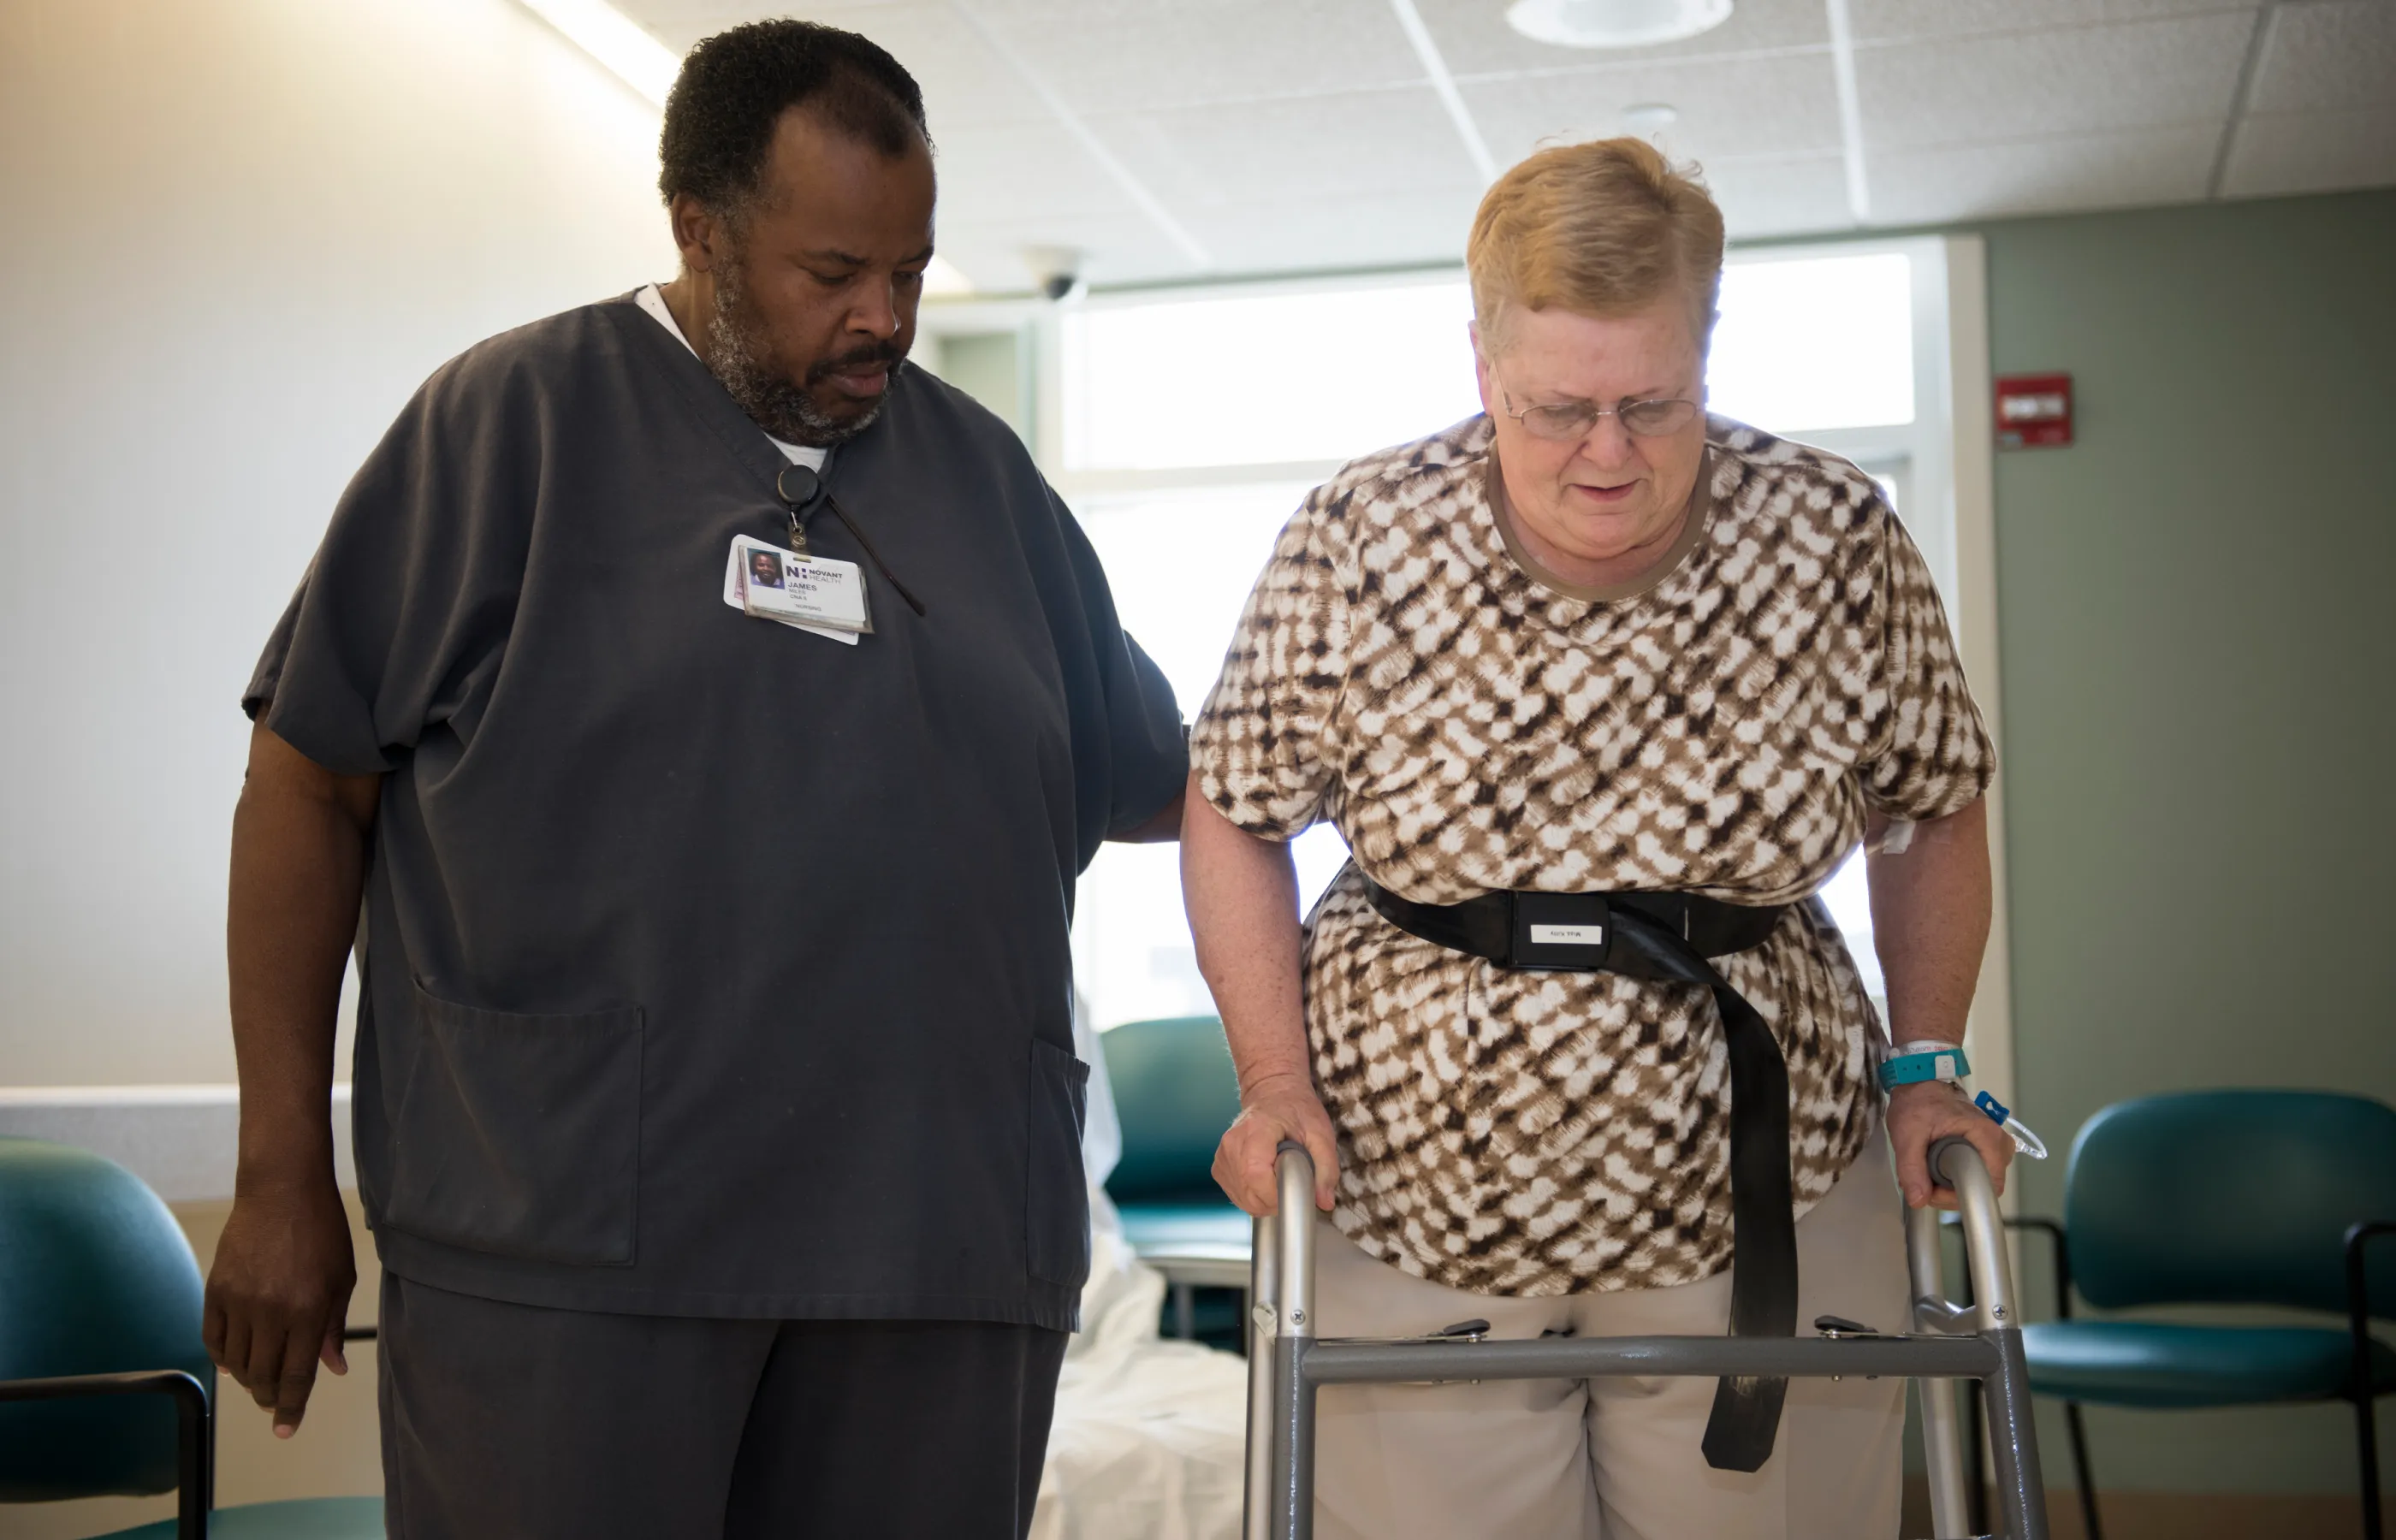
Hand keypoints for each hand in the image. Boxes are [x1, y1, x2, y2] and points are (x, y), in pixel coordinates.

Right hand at [203, 1174, 356, 1436]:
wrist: (282, 1190)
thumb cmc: (321, 1232)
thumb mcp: (342, 1278)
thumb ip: (333, 1327)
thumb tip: (332, 1370)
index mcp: (308, 1310)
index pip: (296, 1375)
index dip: (291, 1408)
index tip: (286, 1430)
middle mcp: (271, 1311)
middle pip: (263, 1375)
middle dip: (269, 1398)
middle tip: (274, 1405)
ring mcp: (239, 1301)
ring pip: (236, 1362)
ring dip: (247, 1379)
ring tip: (258, 1381)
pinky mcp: (216, 1289)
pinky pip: (213, 1338)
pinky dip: (222, 1357)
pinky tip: (234, 1360)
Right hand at [1214, 1071, 1338, 1216]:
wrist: (1273, 1092)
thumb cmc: (1296, 1109)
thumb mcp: (1321, 1133)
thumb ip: (1326, 1168)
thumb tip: (1324, 1202)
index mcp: (1256, 1131)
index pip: (1257, 1177)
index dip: (1278, 1194)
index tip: (1295, 1190)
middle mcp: (1232, 1144)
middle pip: (1249, 1194)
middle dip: (1276, 1201)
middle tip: (1292, 1184)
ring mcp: (1223, 1156)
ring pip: (1243, 1199)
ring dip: (1265, 1200)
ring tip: (1279, 1177)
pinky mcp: (1219, 1166)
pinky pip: (1237, 1195)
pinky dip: (1254, 1196)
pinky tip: (1266, 1180)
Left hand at [1886, 1079, 2013, 1209]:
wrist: (1921, 1081)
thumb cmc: (1919, 1101)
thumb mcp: (1907, 1134)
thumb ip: (1911, 1168)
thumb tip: (1918, 1199)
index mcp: (1987, 1137)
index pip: (1987, 1186)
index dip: (1957, 1195)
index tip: (1932, 1189)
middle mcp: (1999, 1143)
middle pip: (1983, 1186)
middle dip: (1951, 1191)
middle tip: (1924, 1180)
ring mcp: (1995, 1146)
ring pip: (1979, 1181)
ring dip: (1951, 1184)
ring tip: (1927, 1170)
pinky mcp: (1987, 1147)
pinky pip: (1977, 1172)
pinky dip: (1955, 1176)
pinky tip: (1935, 1166)